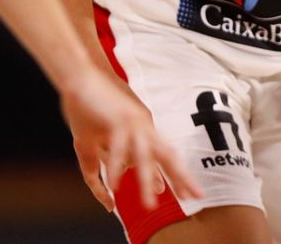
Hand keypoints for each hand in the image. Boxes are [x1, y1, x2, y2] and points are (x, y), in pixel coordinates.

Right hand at [60, 67, 201, 212]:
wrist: (84, 74)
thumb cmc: (96, 101)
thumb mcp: (111, 132)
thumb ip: (123, 151)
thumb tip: (129, 170)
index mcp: (145, 127)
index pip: (166, 154)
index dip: (177, 174)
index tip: (188, 193)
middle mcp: (144, 125)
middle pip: (167, 155)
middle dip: (181, 177)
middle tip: (195, 197)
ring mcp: (132, 122)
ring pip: (144, 157)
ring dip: (147, 181)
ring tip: (150, 205)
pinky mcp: (116, 120)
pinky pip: (118, 149)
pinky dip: (115, 168)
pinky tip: (114, 187)